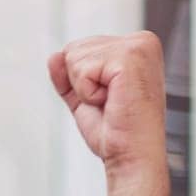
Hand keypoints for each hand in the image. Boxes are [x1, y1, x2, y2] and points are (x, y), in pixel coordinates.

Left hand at [47, 31, 170, 195]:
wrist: (131, 155)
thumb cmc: (116, 131)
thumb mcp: (83, 96)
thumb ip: (67, 74)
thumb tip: (54, 55)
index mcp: (135, 46)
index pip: (79, 48)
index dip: (81, 81)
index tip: (108, 98)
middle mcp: (141, 40)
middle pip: (73, 49)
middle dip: (81, 83)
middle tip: (109, 103)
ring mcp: (138, 47)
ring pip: (74, 57)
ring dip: (85, 89)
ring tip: (112, 102)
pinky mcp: (130, 57)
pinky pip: (82, 70)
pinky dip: (88, 93)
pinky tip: (112, 101)